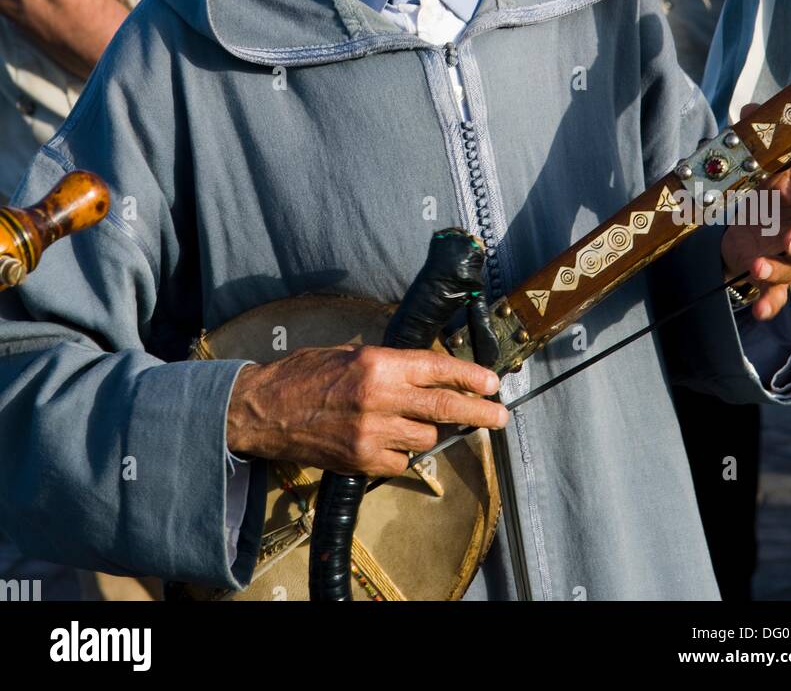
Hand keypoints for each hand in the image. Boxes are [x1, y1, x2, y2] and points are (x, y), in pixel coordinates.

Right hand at [226, 344, 506, 476]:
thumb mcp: (351, 354)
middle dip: (479, 411)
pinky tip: (381, 441)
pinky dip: (399, 454)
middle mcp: (380, 398)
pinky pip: (400, 463)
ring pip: (424, 438)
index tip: (492, 382)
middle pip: (445, 407)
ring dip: (424, 431)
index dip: (470, 376)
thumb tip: (430, 374)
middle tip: (501, 415)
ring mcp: (372, 434)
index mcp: (378, 364)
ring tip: (403, 422)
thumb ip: (391, 366)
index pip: (437, 368)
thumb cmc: (305, 375)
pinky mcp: (362, 461)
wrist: (264, 410)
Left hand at [721, 163, 790, 321]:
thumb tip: (758, 111)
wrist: (745, 228)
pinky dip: (769, 304)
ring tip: (758, 264)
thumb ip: (773, 149)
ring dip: (778, 269)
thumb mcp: (772, 172)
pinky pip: (776, 297)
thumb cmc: (771, 199)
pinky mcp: (772, 280)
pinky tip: (760, 311)